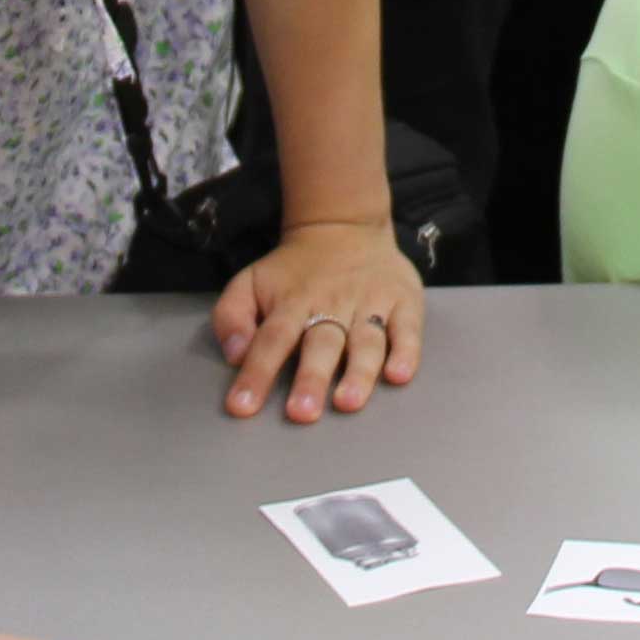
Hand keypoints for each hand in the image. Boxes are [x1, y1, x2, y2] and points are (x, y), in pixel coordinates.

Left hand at [214, 219, 425, 420]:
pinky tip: (398, 375)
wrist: (345, 226)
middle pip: (321, 344)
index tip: (242, 406)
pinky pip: (407, 329)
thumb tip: (233, 355)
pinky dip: (406, 352)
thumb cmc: (294, 271)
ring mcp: (371, 303)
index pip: (271, 339)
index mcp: (292, 302)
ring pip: (365, 341)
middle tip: (302, 413)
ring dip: (358, 372)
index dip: (257, 372)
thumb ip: (232, 316)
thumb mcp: (251, 282)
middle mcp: (332, 304)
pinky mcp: (403, 302)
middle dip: (311, 379)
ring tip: (348, 402)